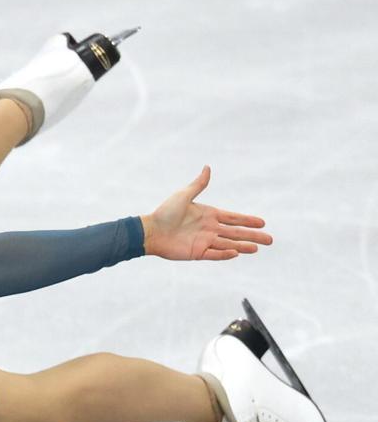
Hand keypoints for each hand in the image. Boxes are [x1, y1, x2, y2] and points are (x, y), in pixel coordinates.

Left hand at [143, 166, 271, 260]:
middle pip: (236, 233)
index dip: (248, 220)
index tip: (262, 223)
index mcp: (209, 215)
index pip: (233, 218)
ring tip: (257, 248)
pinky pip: (214, 254)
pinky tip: (237, 253)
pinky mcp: (197, 252)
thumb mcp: (184, 196)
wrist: (150, 231)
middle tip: (270, 240)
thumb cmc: (165, 212)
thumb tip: (207, 168)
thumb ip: (198, 185)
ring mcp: (204, 241)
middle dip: (253, 236)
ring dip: (243, 246)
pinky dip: (225, 254)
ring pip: (228, 244)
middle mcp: (209, 228)